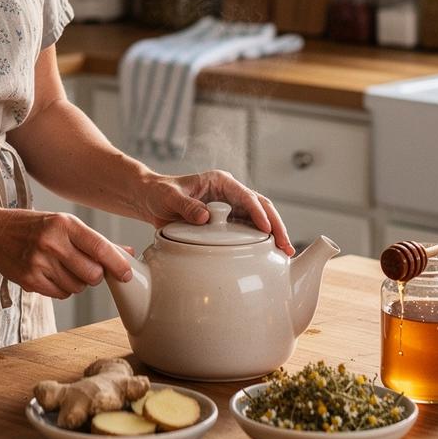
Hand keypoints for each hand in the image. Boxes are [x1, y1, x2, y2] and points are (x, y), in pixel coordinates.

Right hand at [0, 208, 133, 298]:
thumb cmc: (33, 226)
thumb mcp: (63, 223)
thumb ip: (95, 241)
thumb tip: (127, 253)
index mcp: (64, 224)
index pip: (100, 247)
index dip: (118, 264)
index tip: (127, 274)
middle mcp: (53, 242)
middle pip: (93, 274)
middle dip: (94, 275)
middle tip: (84, 266)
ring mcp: (40, 263)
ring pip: (78, 287)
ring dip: (77, 282)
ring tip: (62, 267)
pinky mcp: (31, 281)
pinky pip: (61, 294)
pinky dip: (62, 288)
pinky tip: (51, 274)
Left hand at [136, 170, 295, 255]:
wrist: (151, 200)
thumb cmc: (159, 193)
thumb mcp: (170, 197)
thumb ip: (186, 206)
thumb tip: (206, 217)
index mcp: (220, 182)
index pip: (245, 195)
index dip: (257, 212)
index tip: (266, 228)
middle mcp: (230, 193)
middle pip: (260, 206)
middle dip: (276, 225)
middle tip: (286, 246)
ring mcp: (231, 208)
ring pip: (259, 219)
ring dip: (273, 234)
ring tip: (285, 253)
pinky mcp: (228, 223)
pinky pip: (247, 231)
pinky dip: (259, 242)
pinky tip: (268, 256)